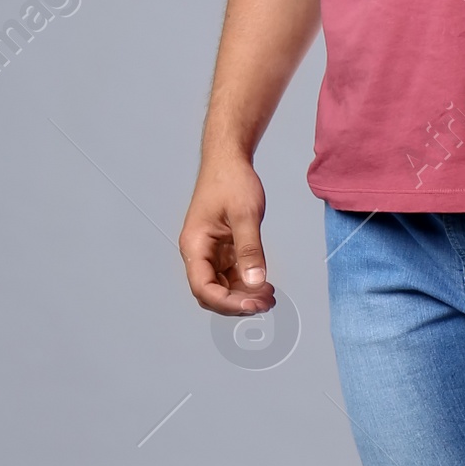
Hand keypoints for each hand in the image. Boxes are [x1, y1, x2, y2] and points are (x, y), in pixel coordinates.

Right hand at [179, 154, 272, 313]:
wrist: (229, 160)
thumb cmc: (230, 180)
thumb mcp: (245, 214)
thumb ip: (250, 249)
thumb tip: (256, 282)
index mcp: (195, 245)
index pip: (203, 287)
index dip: (228, 302)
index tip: (254, 304)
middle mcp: (198, 253)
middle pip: (211, 293)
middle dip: (237, 303)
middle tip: (266, 303)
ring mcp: (210, 253)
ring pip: (222, 287)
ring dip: (244, 296)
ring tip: (269, 297)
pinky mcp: (222, 250)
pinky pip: (230, 276)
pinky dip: (246, 284)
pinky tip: (264, 285)